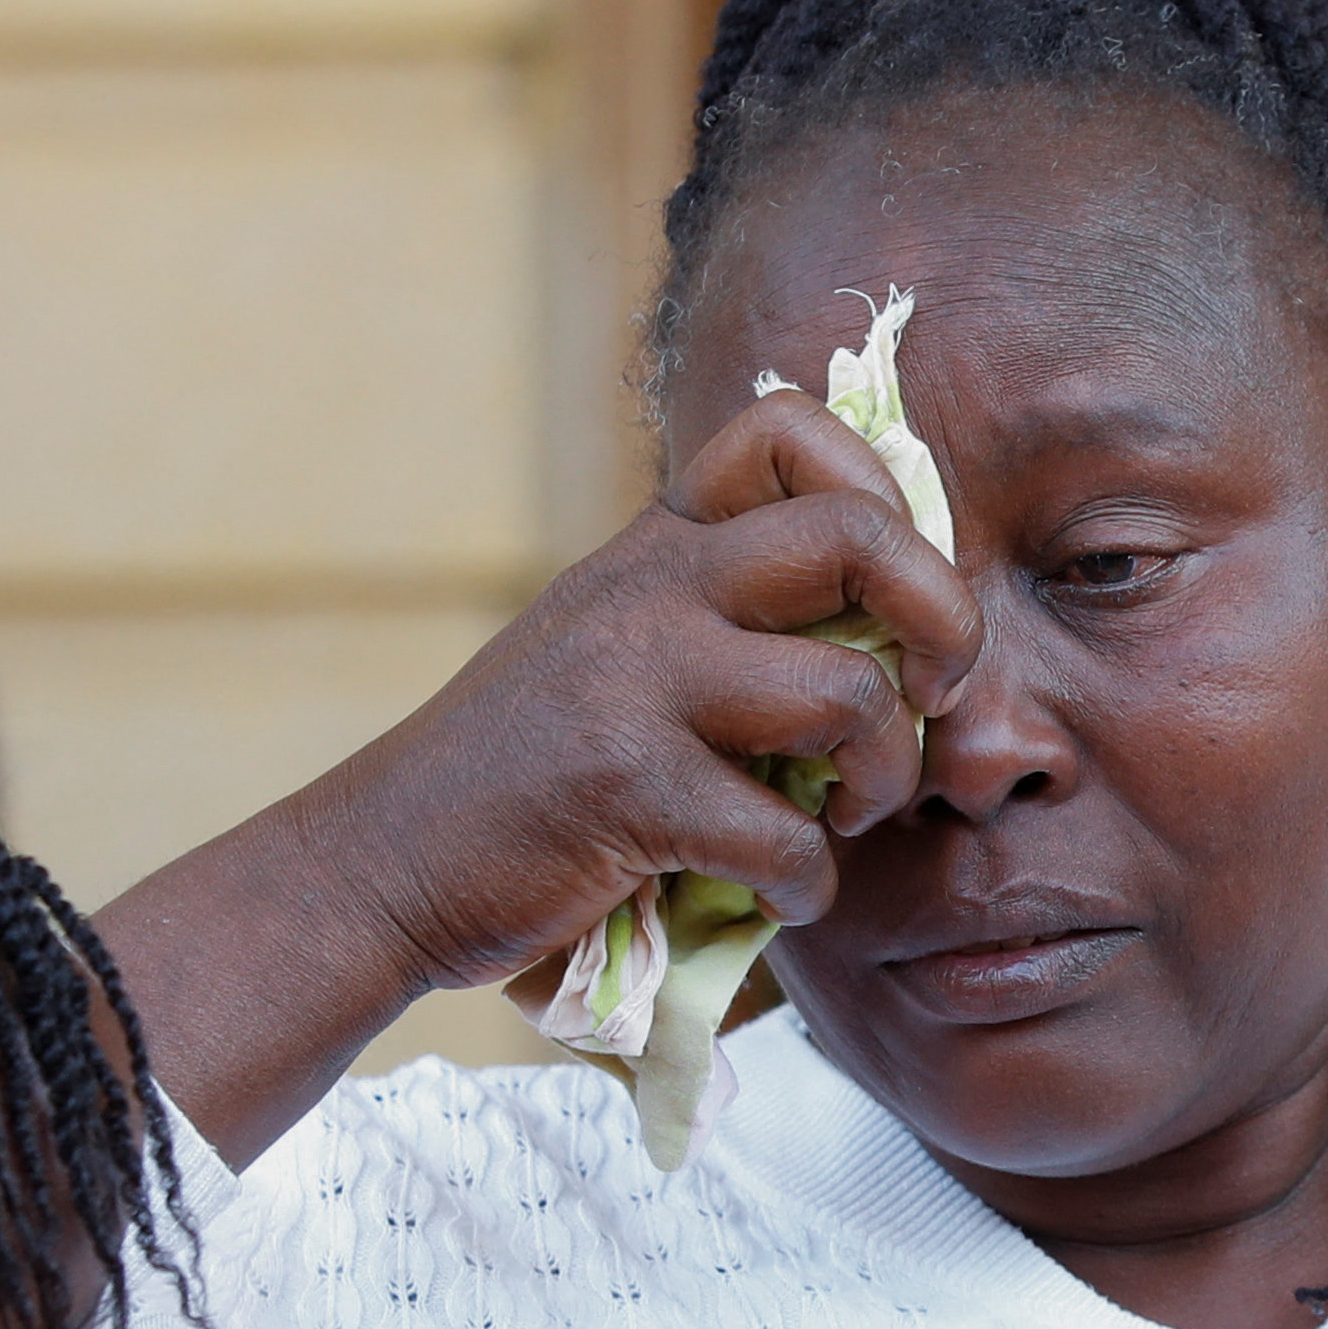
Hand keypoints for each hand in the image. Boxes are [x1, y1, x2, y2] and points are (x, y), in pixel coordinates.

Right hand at [103, 388, 978, 1162]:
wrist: (382, 862)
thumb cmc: (521, 776)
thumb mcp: (611, 651)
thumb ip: (716, 621)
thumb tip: (887, 641)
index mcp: (653, 546)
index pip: (790, 430)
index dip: (887, 496)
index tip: (897, 598)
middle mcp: (649, 591)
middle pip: (860, 539)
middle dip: (946, 623)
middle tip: (932, 698)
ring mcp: (635, 683)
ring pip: (848, 695)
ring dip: (883, 780)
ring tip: (845, 820)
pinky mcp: (626, 789)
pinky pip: (785, 834)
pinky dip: (806, 885)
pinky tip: (775, 897)